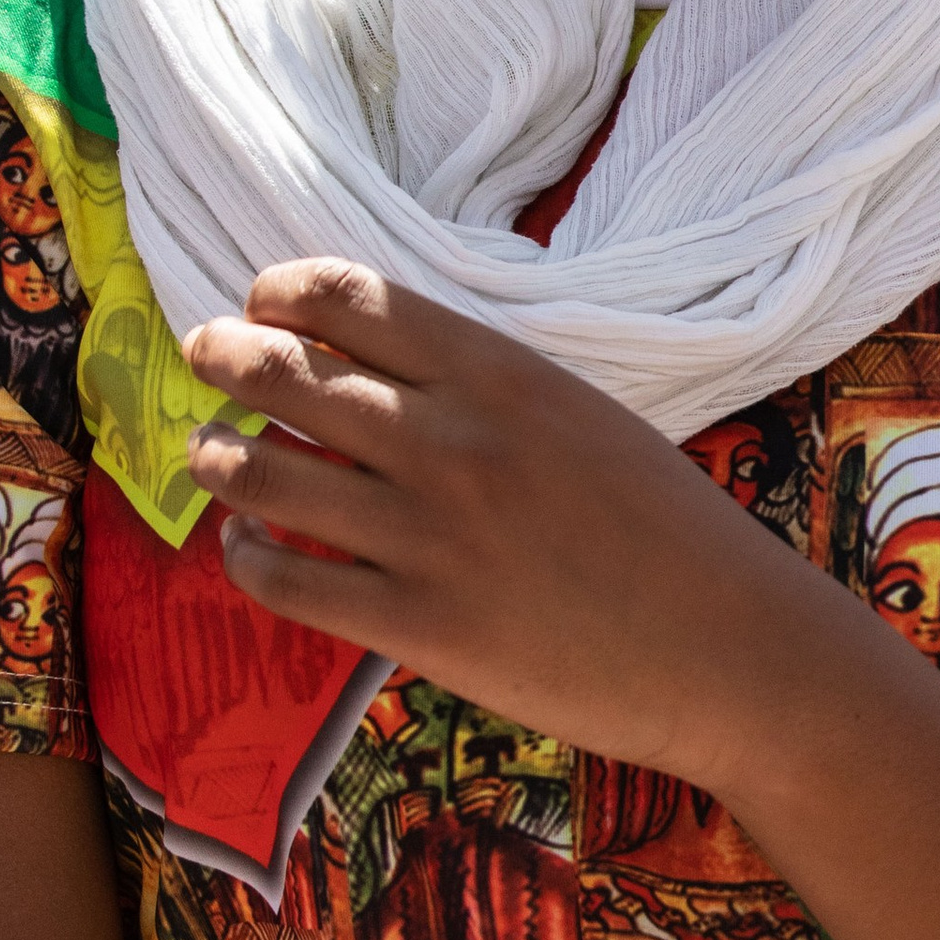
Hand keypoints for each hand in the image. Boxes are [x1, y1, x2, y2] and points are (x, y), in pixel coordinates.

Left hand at [184, 260, 818, 791]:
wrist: (731, 647)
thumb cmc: (672, 531)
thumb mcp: (585, 419)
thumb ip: (488, 392)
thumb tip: (386, 374)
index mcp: (502, 374)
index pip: (351, 297)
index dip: (282, 291)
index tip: (264, 303)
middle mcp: (451, 440)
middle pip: (286, 373)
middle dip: (225, 356)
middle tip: (208, 356)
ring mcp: (427, 535)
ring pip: (263, 475)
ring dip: (216, 457)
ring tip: (209, 454)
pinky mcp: (418, 625)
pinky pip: (286, 581)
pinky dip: (246, 557)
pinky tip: (246, 548)